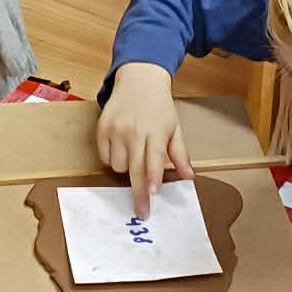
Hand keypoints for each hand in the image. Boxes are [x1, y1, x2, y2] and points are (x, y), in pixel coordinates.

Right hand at [97, 63, 192, 218]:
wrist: (138, 79)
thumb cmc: (159, 107)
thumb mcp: (174, 127)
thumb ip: (180, 154)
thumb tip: (189, 177)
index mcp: (155, 131)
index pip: (154, 160)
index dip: (152, 179)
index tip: (152, 195)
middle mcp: (134, 131)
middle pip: (134, 169)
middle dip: (138, 193)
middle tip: (142, 212)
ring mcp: (116, 129)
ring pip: (117, 165)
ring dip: (126, 170)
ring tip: (134, 156)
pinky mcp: (102, 128)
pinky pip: (104, 156)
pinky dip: (112, 160)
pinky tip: (121, 149)